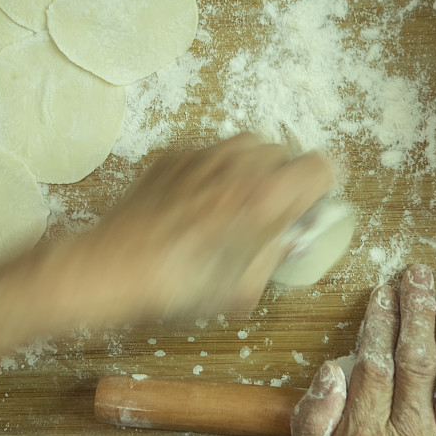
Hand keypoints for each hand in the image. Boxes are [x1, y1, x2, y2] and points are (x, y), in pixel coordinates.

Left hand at [88, 132, 333, 320]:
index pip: (323, 166)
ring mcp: (205, 154)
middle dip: (285, 181)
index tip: (311, 206)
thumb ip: (276, 256)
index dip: (322, 188)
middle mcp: (240, 164)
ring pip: (250, 146)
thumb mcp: (243, 289)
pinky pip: (212, 153)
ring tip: (235, 205)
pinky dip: (217, 171)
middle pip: (287, 154)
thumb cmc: (177, 286)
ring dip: (253, 171)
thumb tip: (290, 239)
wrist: (113, 267)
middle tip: (269, 214)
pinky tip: (199, 204)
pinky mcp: (175, 155)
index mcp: (267, 197)